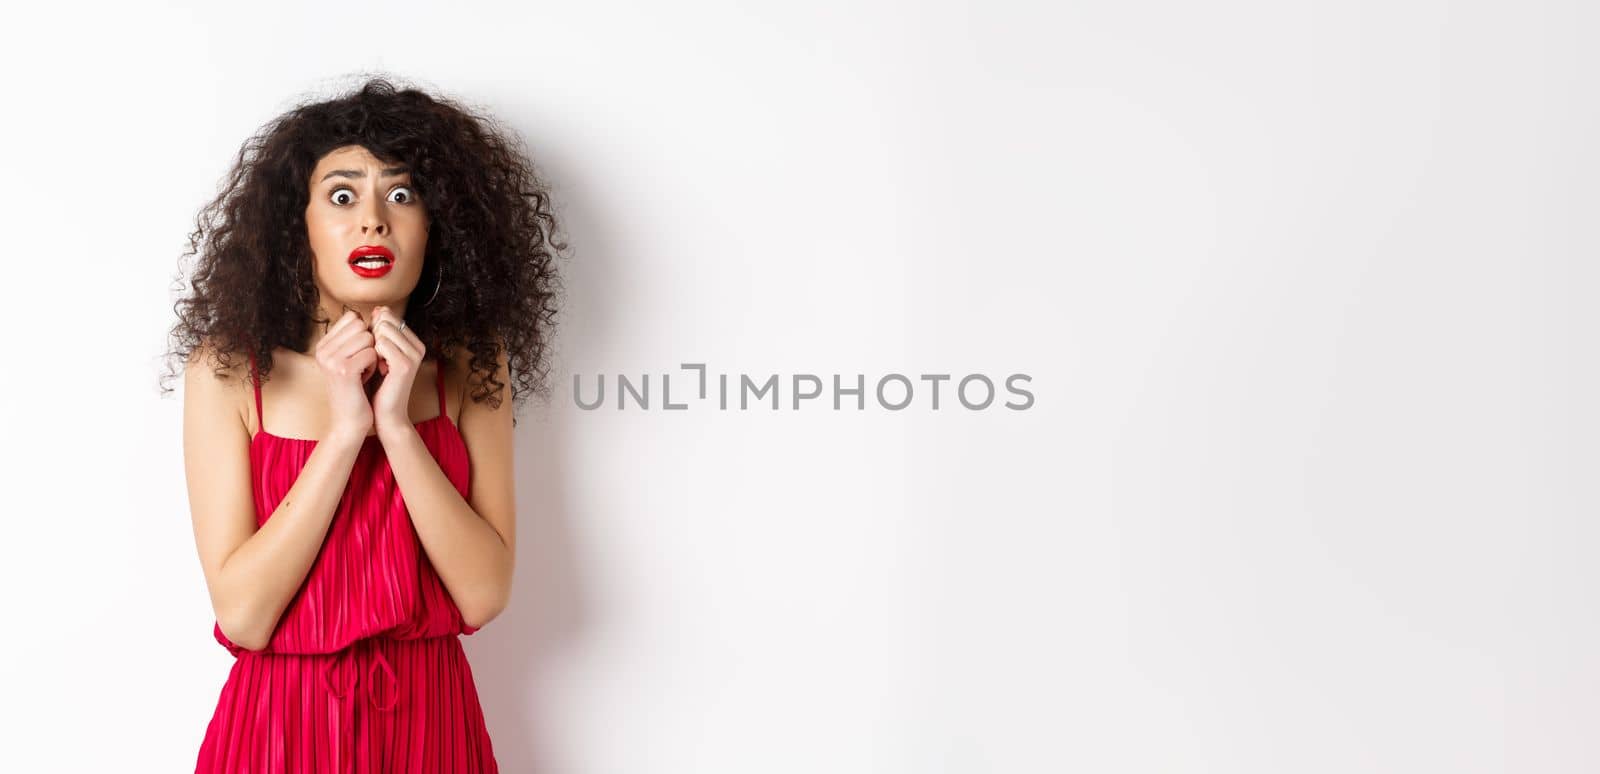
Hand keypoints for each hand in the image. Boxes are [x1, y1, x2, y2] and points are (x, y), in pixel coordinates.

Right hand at [313, 309, 377, 442]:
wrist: (350, 420)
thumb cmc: (357, 388)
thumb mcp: (354, 357)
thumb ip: (360, 334)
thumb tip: (381, 310)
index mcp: (322, 344)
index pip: (353, 318)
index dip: (365, 336)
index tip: (358, 357)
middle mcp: (322, 349)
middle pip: (361, 326)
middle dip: (369, 346)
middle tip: (361, 367)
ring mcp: (330, 358)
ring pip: (368, 338)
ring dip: (372, 357)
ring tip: (361, 374)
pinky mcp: (342, 369)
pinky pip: (371, 353)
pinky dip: (373, 367)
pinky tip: (363, 380)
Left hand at [371, 305, 426, 436]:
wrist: (386, 415)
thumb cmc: (379, 386)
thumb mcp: (379, 354)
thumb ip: (380, 332)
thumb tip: (378, 309)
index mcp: (414, 342)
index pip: (388, 316)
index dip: (373, 330)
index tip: (374, 352)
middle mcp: (418, 346)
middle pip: (385, 320)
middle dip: (372, 336)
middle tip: (374, 360)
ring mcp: (414, 355)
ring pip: (382, 329)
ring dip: (371, 346)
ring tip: (376, 365)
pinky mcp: (405, 365)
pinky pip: (380, 344)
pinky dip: (372, 355)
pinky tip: (377, 370)